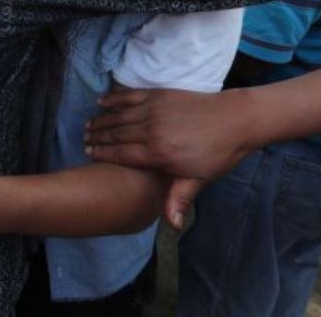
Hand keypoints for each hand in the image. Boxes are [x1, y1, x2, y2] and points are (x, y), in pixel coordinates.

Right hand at [84, 88, 254, 227]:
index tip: (88, 153)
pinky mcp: (160, 94)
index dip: (103, 153)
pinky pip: (130, 96)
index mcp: (159, 153)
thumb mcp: (200, 179)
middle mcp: (152, 130)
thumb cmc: (218, 153)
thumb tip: (172, 226)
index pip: (122, 154)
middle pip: (117, 134)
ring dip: (102, 119)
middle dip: (98, 136)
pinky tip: (102, 100)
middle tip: (83, 138)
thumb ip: (179, 198)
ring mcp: (154, 110)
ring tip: (88, 124)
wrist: (236, 120)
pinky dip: (114, 98)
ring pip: (120, 115)